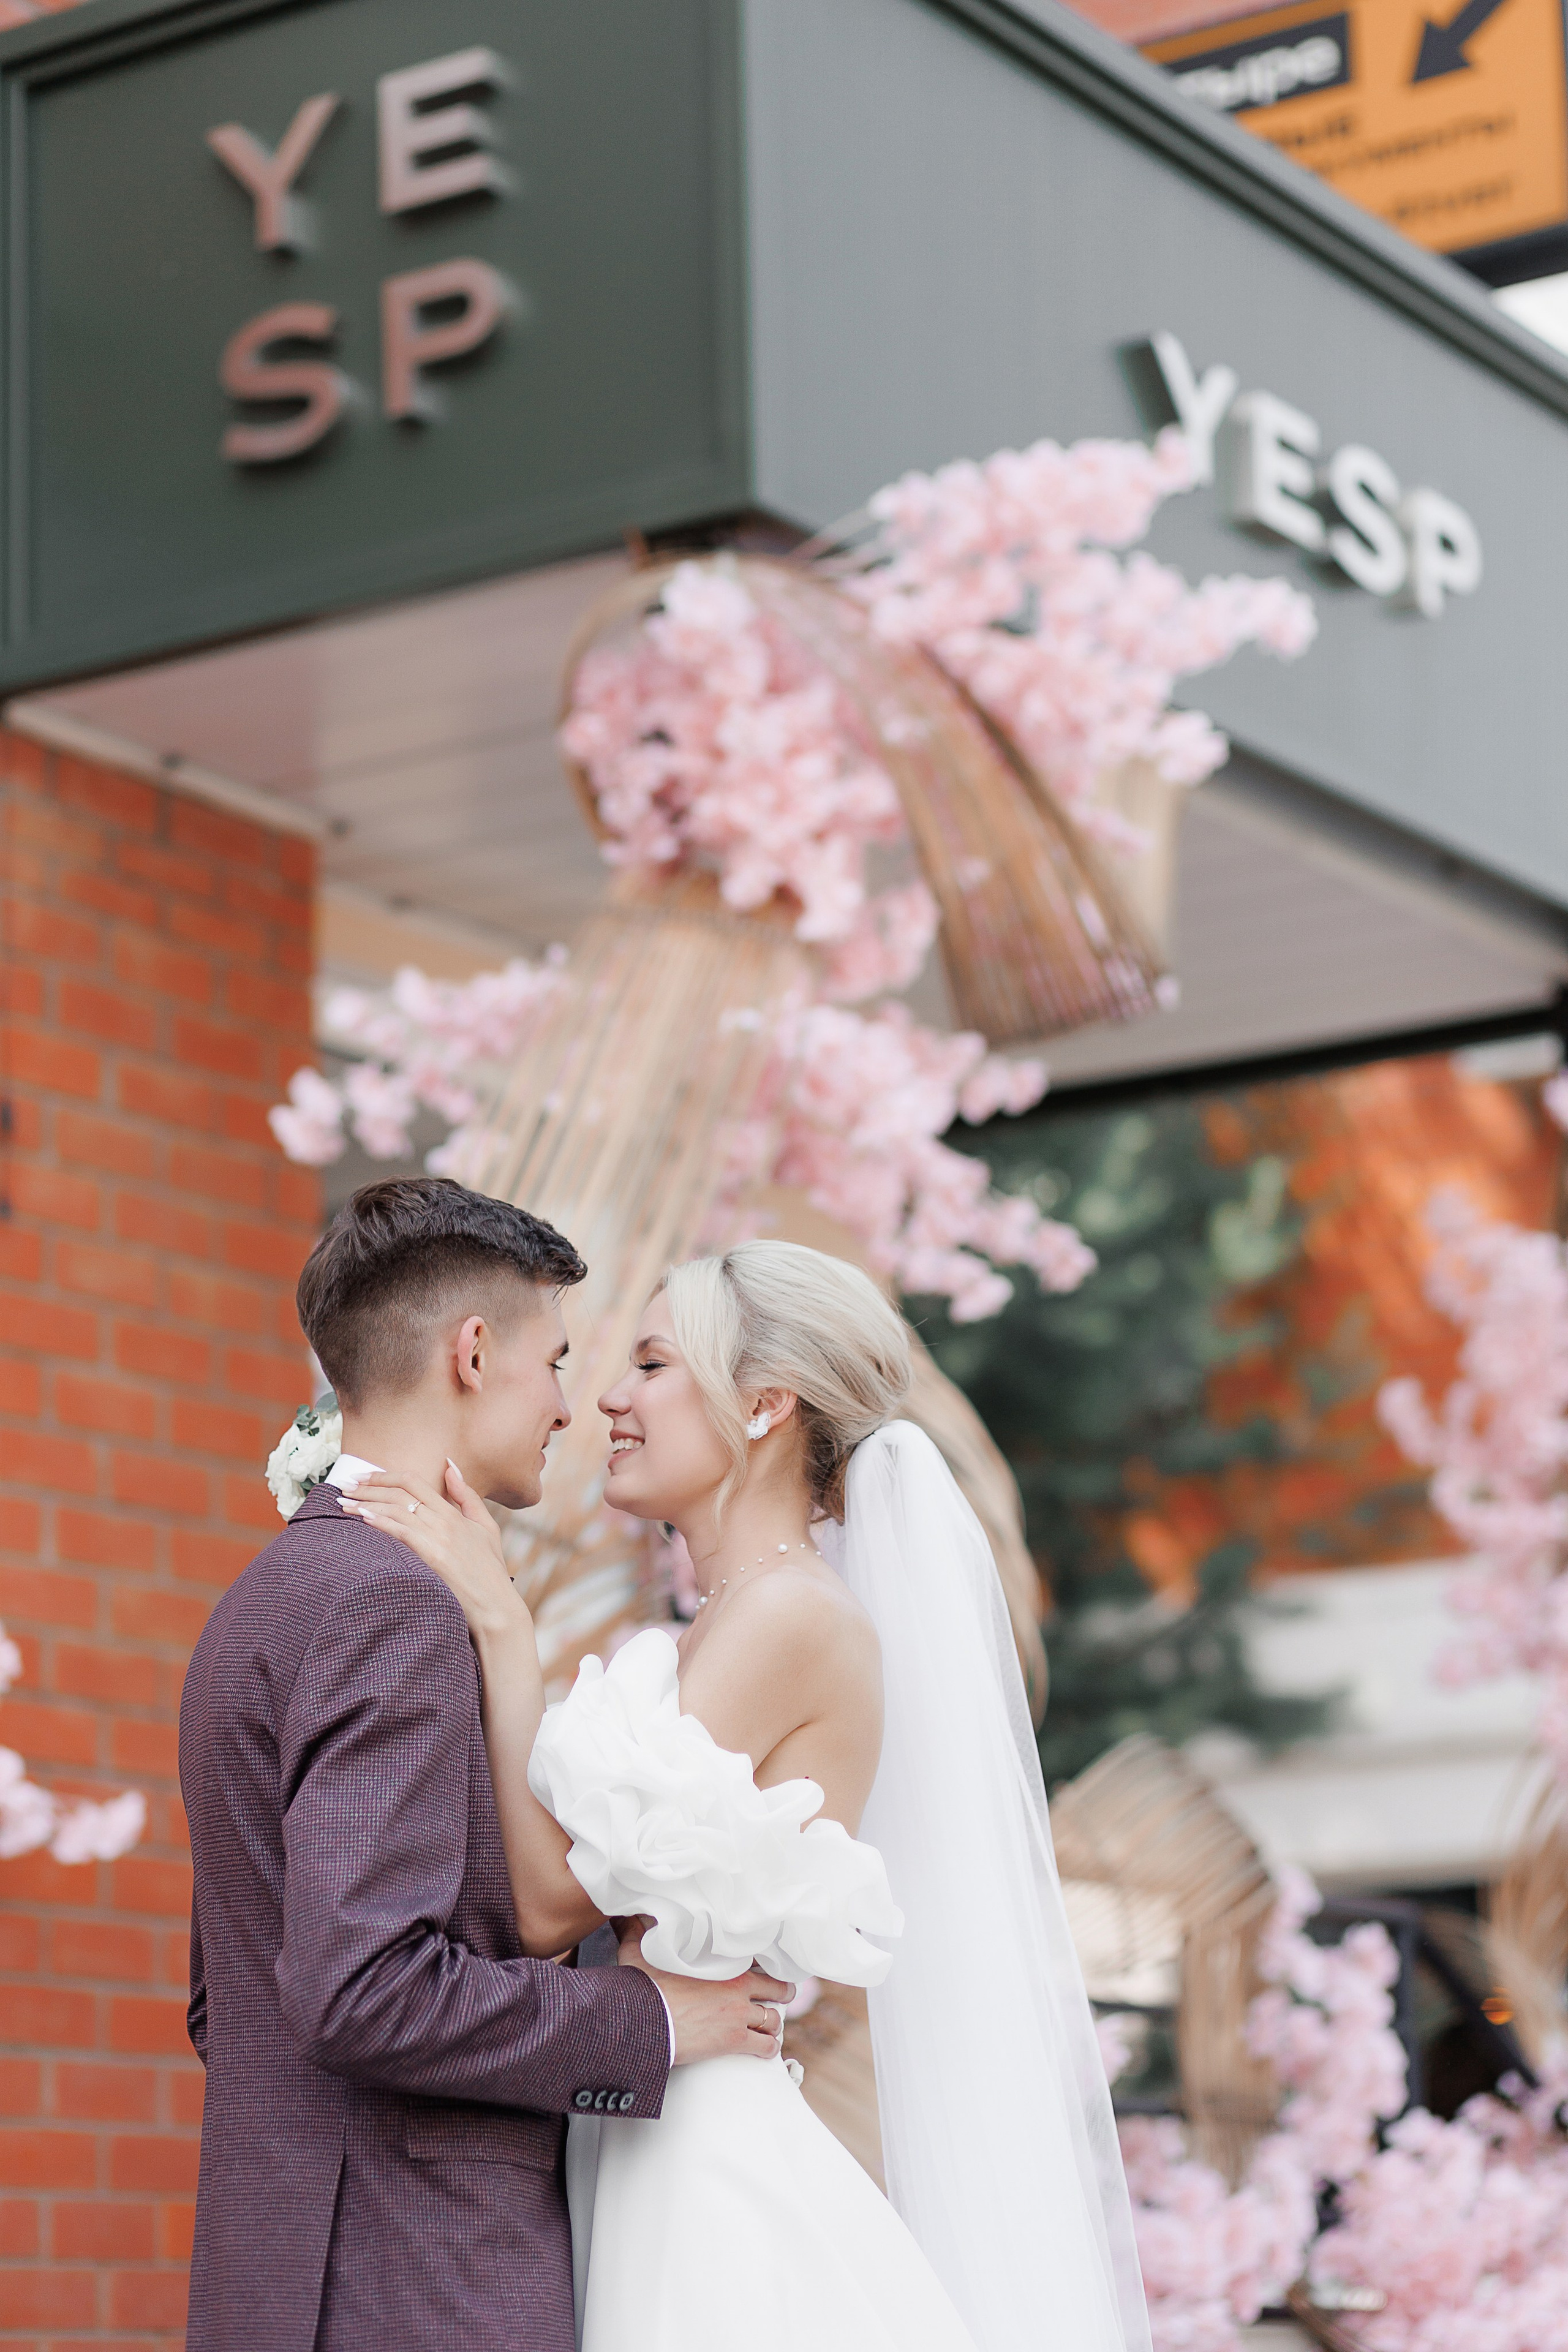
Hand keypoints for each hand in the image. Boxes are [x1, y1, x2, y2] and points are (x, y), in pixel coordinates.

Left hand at [343, 1462, 527, 1642]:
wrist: (496, 1606)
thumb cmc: (490, 1571)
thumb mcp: (485, 1526)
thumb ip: (467, 1495)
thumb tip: (449, 1465)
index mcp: (453, 1512)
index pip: (414, 1481)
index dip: (385, 1476)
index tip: (362, 1477)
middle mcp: (444, 1520)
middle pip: (399, 1492)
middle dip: (368, 1486)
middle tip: (344, 1486)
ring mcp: (439, 1537)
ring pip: (396, 1509)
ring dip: (365, 1503)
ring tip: (342, 1503)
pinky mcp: (433, 1556)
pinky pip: (402, 1532)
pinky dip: (381, 1521)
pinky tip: (362, 1518)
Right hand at [616, 1918, 793, 2065]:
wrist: (645, 2020)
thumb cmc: (643, 1986)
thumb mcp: (639, 1952)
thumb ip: (636, 1931)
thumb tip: (623, 1915)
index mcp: (723, 1964)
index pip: (758, 1961)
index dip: (763, 1967)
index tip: (763, 1971)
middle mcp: (738, 1987)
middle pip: (777, 1989)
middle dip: (780, 1994)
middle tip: (780, 1998)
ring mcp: (738, 2014)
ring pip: (773, 2020)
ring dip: (772, 2025)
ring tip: (768, 2027)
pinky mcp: (734, 2040)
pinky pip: (765, 2047)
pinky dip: (768, 2048)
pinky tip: (765, 2049)